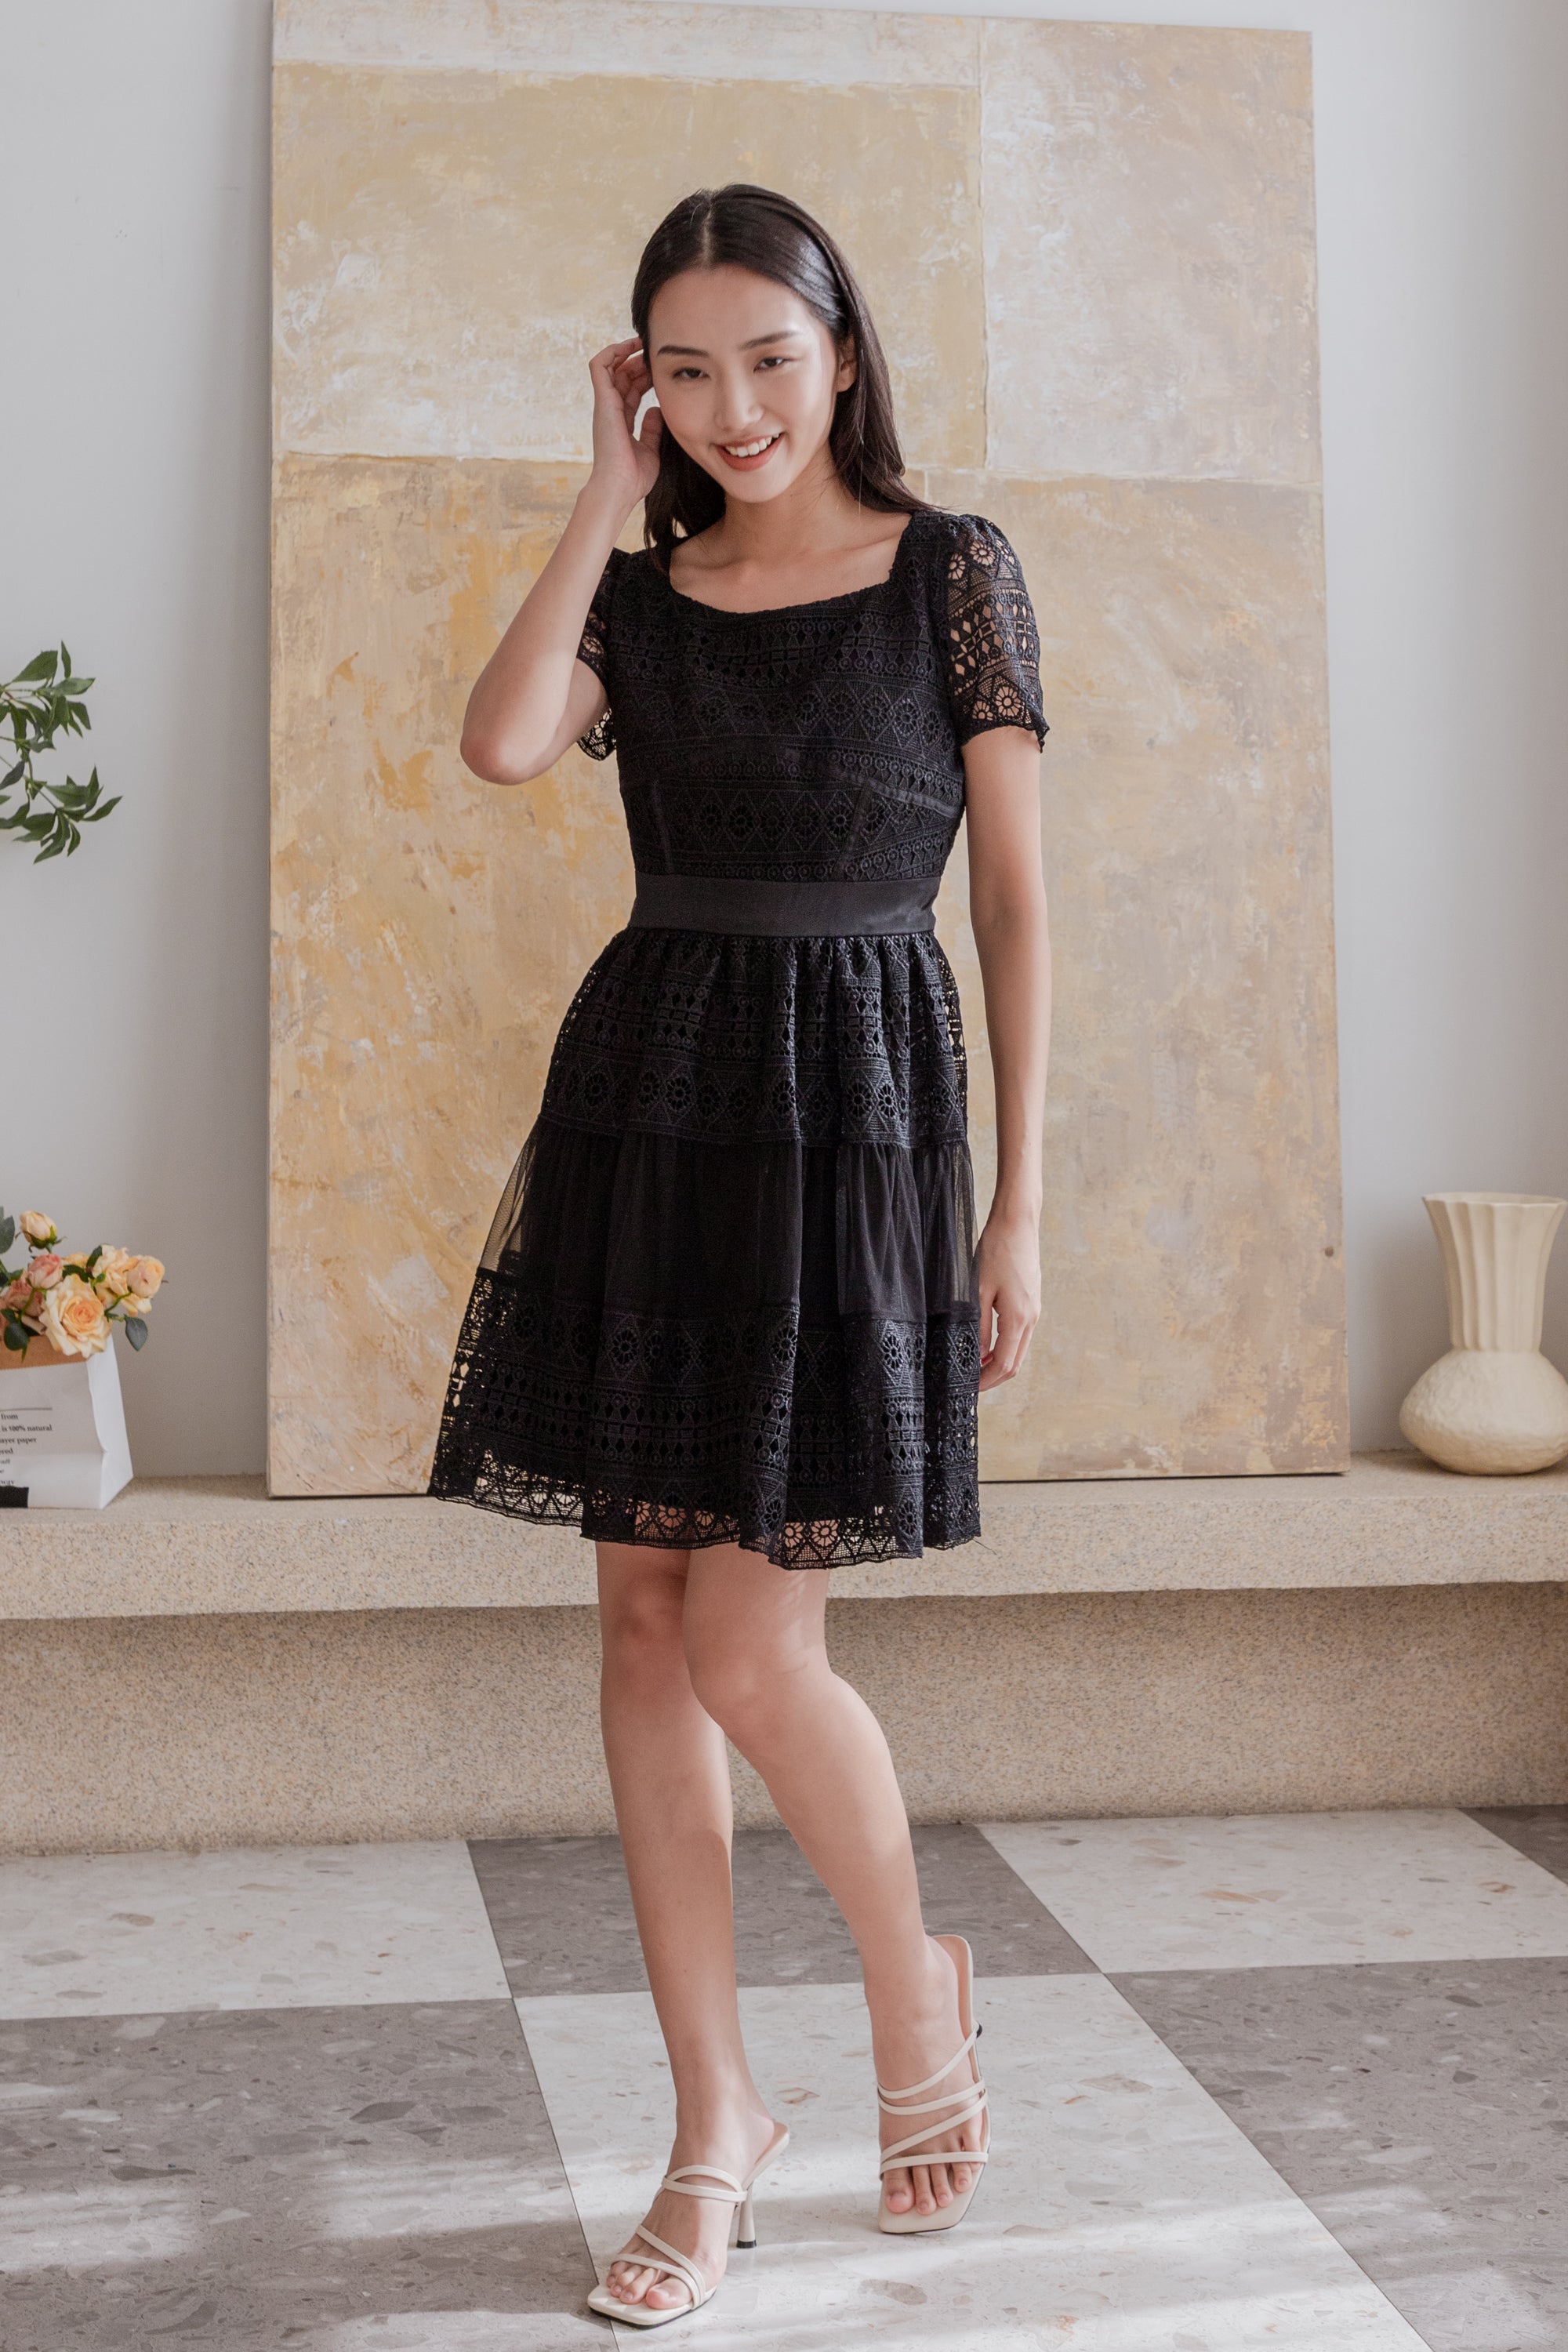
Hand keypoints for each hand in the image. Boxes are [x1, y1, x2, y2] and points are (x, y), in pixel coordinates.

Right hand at [587, 335, 663, 507]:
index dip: (645, 377)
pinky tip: (630, 345)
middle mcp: (611, 410)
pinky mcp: (602, 400)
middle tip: (657, 355)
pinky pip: (599, 365)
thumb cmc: (634, 477)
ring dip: (627, 353)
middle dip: (639, 362)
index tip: (661, 371)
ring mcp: (605, 404)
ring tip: (644, 344)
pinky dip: (612, 350)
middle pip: (622, 376)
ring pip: (611, 367)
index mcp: (621, 421)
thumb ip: (652, 429)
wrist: (620, 487)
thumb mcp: (650, 449)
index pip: (631, 391)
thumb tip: (656, 410)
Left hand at [975, 1203, 1040, 1390]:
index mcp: (1019, 1317)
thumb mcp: (978, 1290)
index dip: (986, 1381)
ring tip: (975, 1367)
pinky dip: (1005, 1346)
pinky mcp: (1032, 1301)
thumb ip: (977, 1326)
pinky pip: (1020, 1334)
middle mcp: (1032, 1317)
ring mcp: (1035, 1310)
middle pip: (1016, 1363)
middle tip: (970, 1384)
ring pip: (1019, 1349)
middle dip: (994, 1377)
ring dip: (999, 1362)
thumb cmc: (996, 1250)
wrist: (1018, 1222)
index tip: (968, 1388)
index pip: (1004, 1364)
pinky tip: (986, 1344)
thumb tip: (975, 1355)